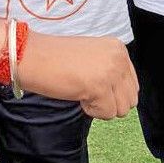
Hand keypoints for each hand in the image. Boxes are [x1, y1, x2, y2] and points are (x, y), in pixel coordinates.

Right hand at [17, 31, 138, 119]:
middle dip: (110, 103)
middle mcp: (120, 58)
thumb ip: (110, 70)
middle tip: (88, 93)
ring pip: (122, 109)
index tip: (93, 86)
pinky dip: (91, 111)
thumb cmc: (56, 59)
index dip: (113, 93)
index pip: (132, 84)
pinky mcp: (100, 87)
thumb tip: (123, 97)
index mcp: (119, 48)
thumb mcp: (93, 57)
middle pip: (130, 99)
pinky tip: (78, 95)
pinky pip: (106, 113)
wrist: (31, 55)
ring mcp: (112, 72)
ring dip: (102, 107)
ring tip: (82, 93)